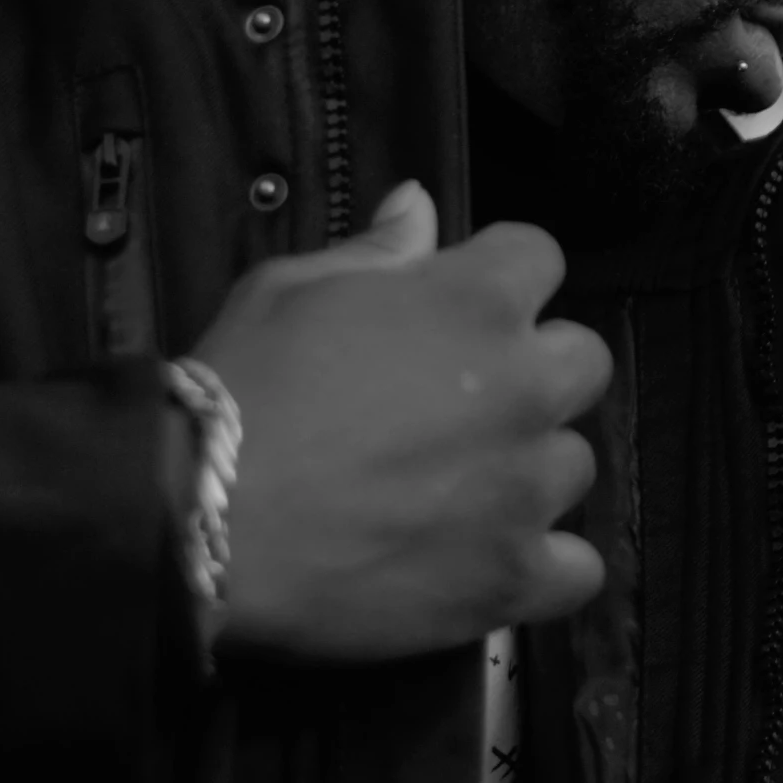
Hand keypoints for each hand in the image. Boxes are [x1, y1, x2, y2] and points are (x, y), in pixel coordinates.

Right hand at [192, 182, 612, 661]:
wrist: (199, 521)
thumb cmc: (241, 390)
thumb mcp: (291, 288)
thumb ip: (376, 250)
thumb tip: (421, 203)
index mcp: (478, 299)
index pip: (540, 257)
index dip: (501, 279)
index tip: (461, 310)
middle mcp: (524, 386)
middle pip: (583, 362)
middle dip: (535, 372)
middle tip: (466, 405)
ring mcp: (525, 489)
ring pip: (574, 466)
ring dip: (529, 472)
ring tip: (459, 494)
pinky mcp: (512, 579)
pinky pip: (579, 572)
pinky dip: (543, 570)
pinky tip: (490, 565)